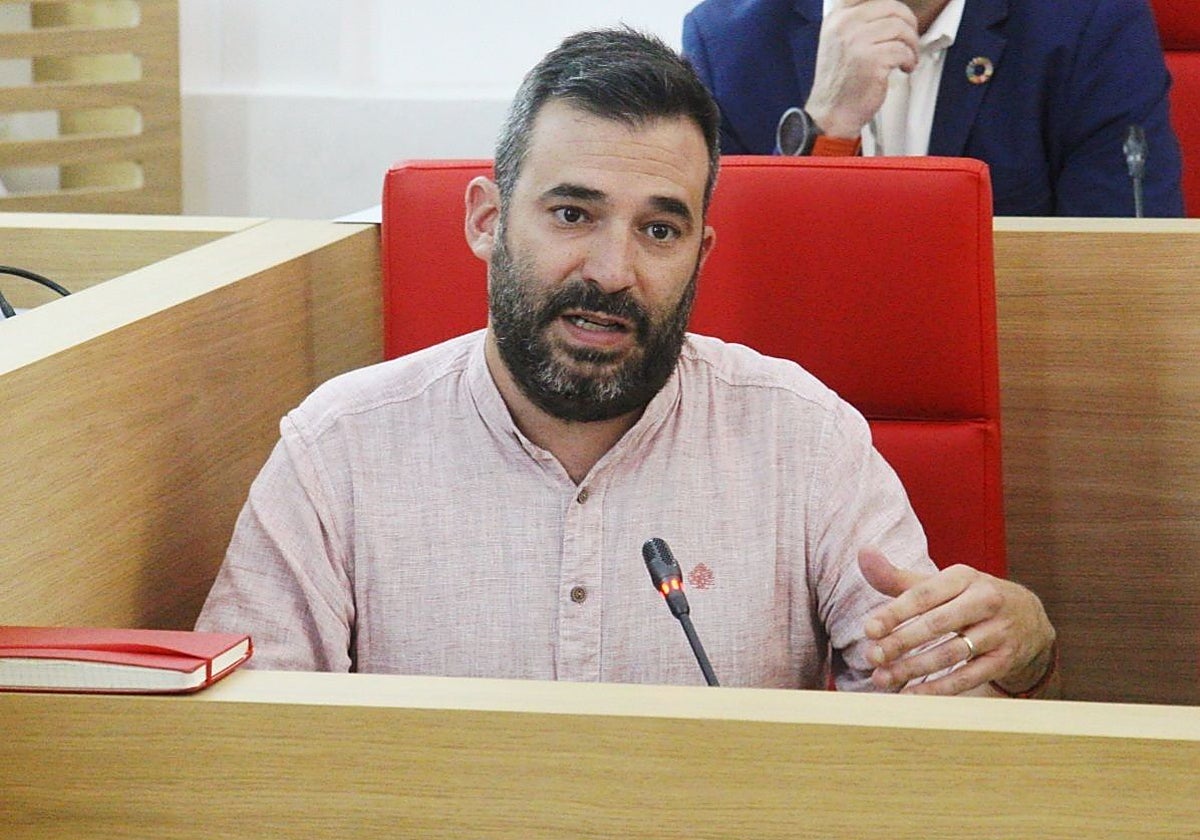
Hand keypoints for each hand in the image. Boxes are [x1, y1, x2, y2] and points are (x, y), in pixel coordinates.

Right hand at [806, 0, 919, 137]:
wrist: (832, 112)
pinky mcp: (871, 60)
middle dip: (909, 25)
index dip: (893, 4)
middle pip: (892, 7)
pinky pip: (902, 49)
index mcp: (838, 17)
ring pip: (901, 28)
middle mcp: (845, 25)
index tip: (900, 17)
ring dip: (911, 44)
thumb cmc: (842, 81)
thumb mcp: (840, 41)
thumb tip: (893, 10)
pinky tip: (903, 68)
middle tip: (909, 41)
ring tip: (906, 58)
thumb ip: (859, 21)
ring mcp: (856, 41)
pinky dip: (909, 59)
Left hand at [858, 548, 1057, 695]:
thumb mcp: (941, 583)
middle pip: (937, 624)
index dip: (895, 612)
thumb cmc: (969, 598)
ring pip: (951, 653)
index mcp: (963, 577)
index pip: (924, 594)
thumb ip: (899, 577)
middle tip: (872, 657)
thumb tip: (863, 553)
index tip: (869, 629)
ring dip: (914, 668)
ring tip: (883, 678)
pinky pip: (969, 676)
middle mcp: (985, 601)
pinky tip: (912, 695)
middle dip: (901, 642)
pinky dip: (939, 688)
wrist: (1029, 618)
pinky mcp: (1005, 660)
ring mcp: (998, 631)